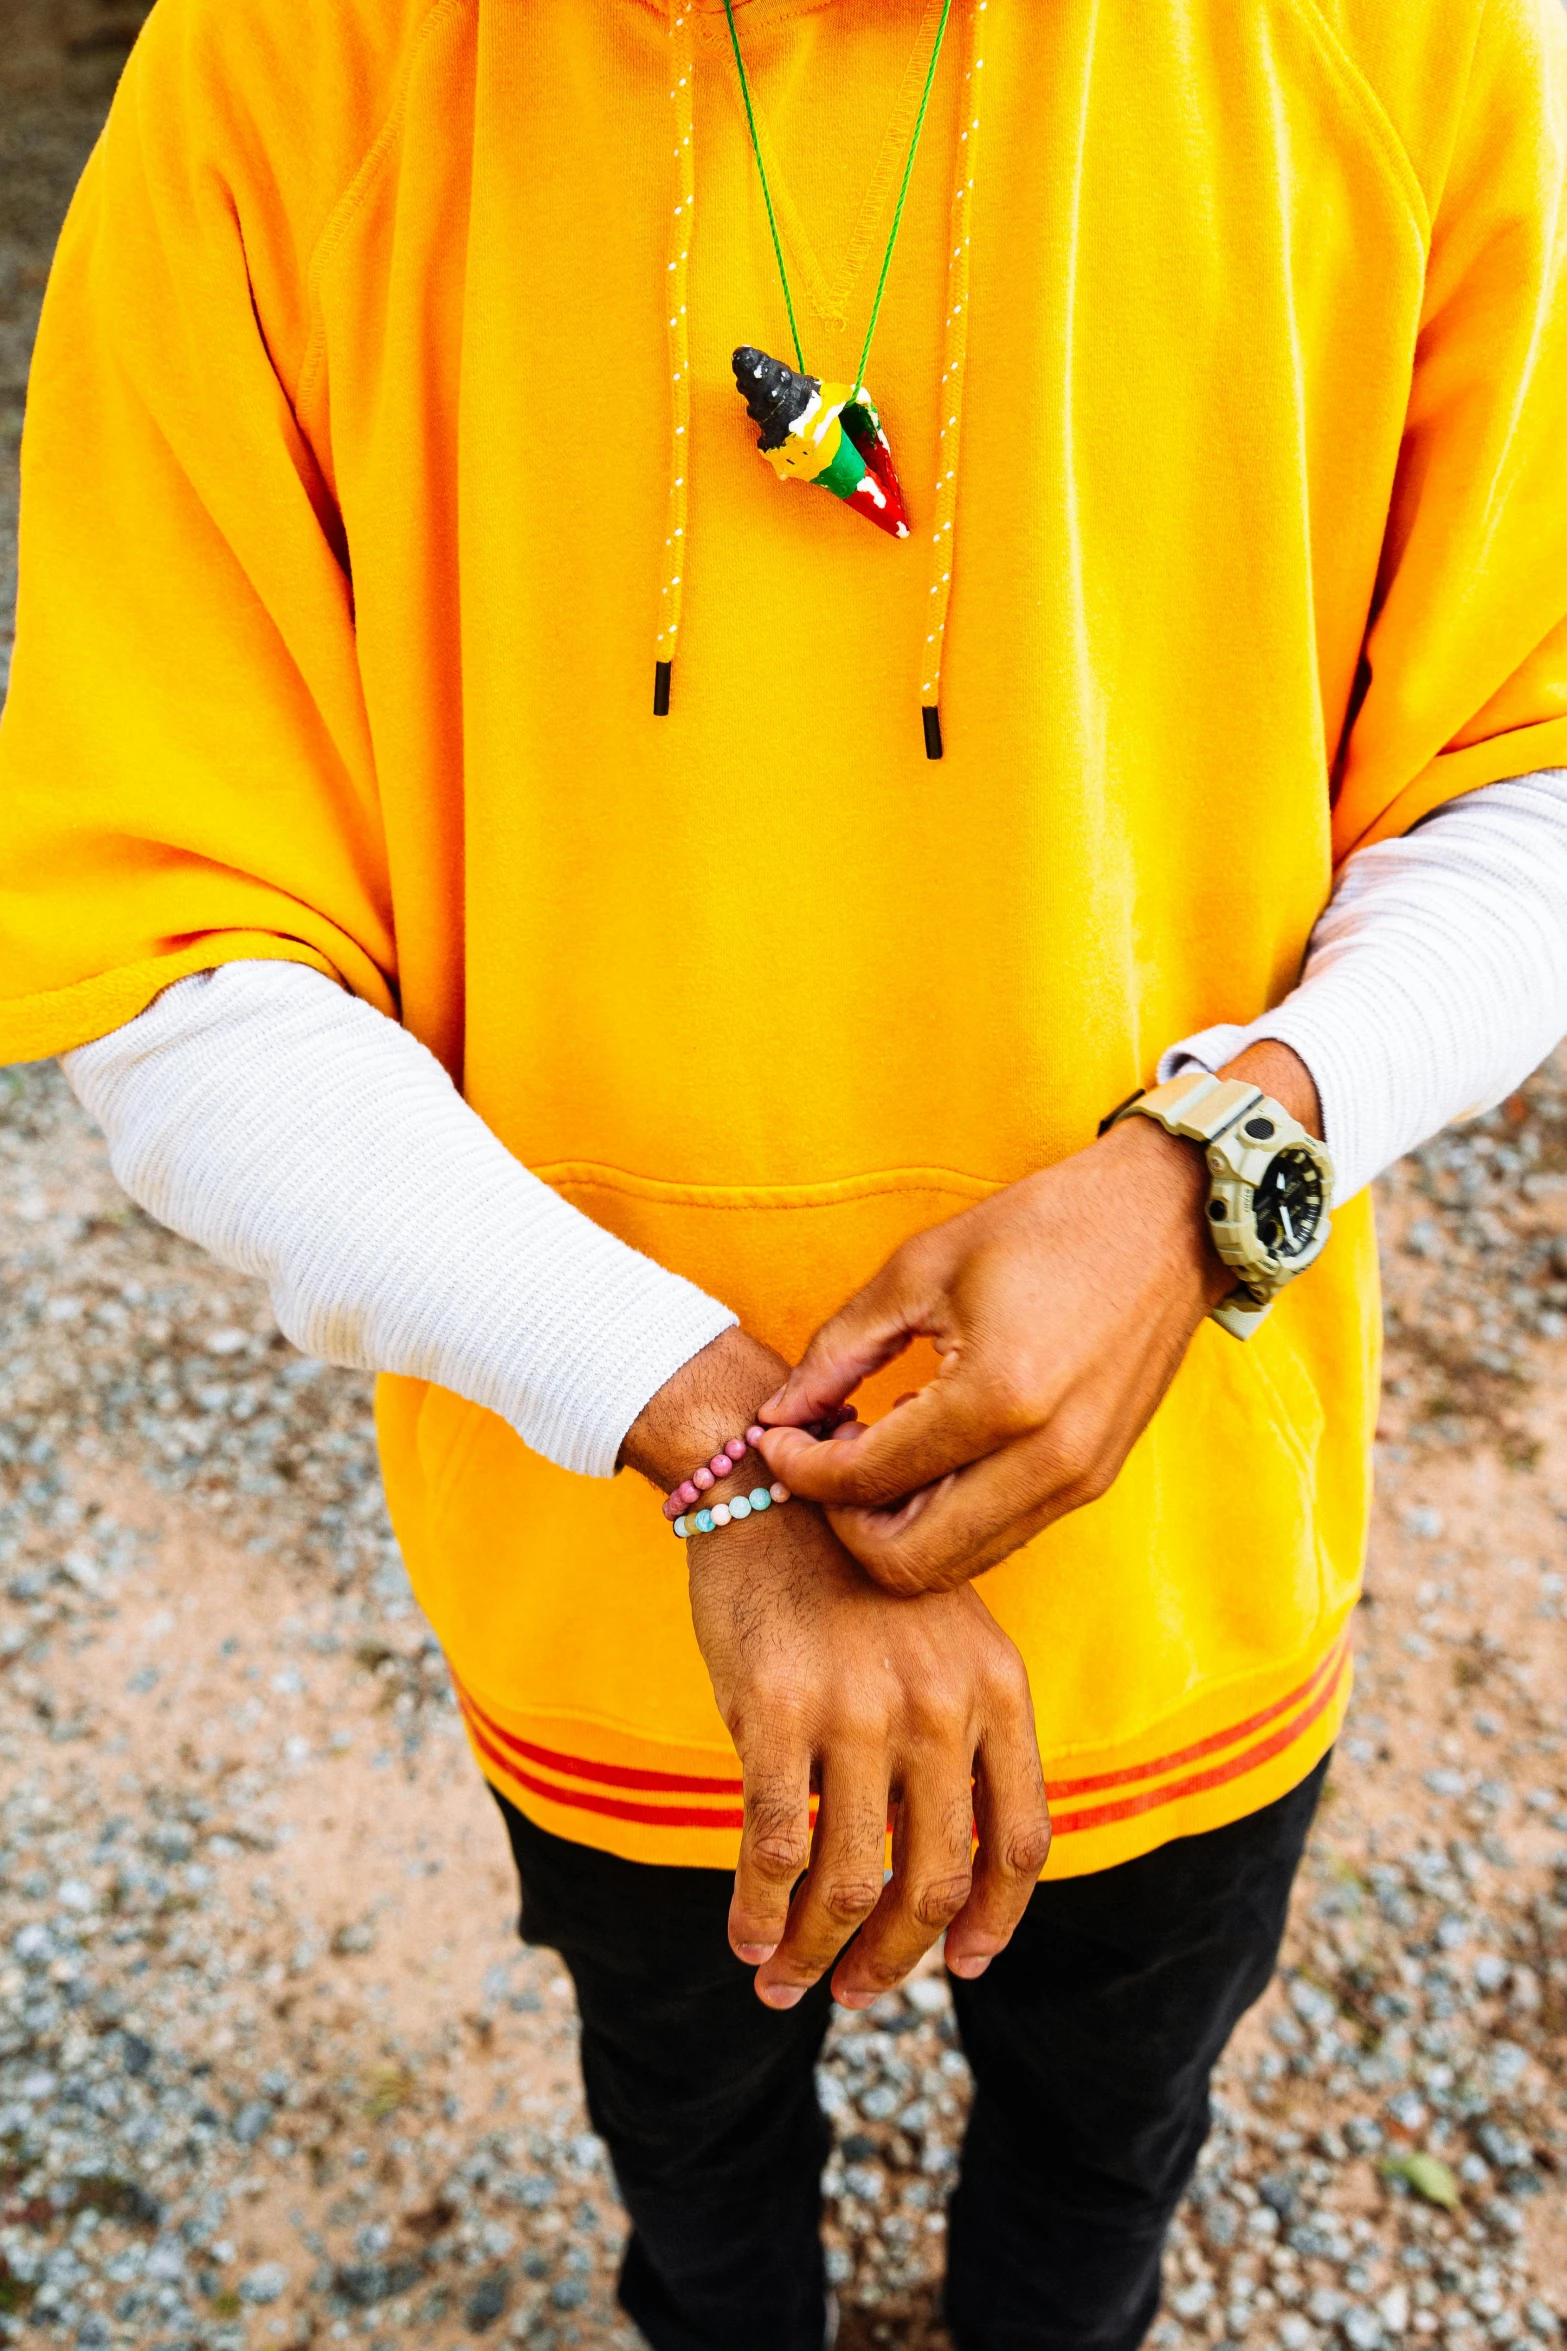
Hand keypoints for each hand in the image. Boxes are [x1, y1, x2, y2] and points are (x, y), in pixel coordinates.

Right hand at [688, 1497, 1050, 2008]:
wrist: (770, 1487)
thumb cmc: (852, 1573)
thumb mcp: (945, 1639)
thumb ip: (962, 1734)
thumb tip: (950, 1872)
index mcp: (997, 1688)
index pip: (1021, 1841)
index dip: (994, 1922)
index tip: (963, 1965)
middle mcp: (942, 1704)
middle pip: (937, 1881)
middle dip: (894, 1959)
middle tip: (856, 1992)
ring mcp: (861, 1708)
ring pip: (853, 1882)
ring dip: (818, 1953)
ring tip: (786, 1982)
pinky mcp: (777, 1708)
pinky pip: (774, 1844)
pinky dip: (759, 1908)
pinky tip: (745, 1935)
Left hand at [755, 1043, 1321, 1596]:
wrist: (1166, 1219)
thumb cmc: (1046, 1227)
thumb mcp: (920, 1269)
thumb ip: (840, 1351)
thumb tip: (779, 1413)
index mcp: (998, 1397)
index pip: (867, 1481)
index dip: (801, 1470)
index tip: (775, 1438)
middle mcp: (1045, 1459)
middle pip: (909, 1561)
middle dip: (844, 1521)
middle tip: (822, 1460)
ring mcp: (1076, 1480)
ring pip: (955, 1564)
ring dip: (895, 1526)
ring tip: (870, 1452)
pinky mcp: (1092, 1482)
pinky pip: (998, 1536)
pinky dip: (944, 1516)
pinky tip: (924, 1450)